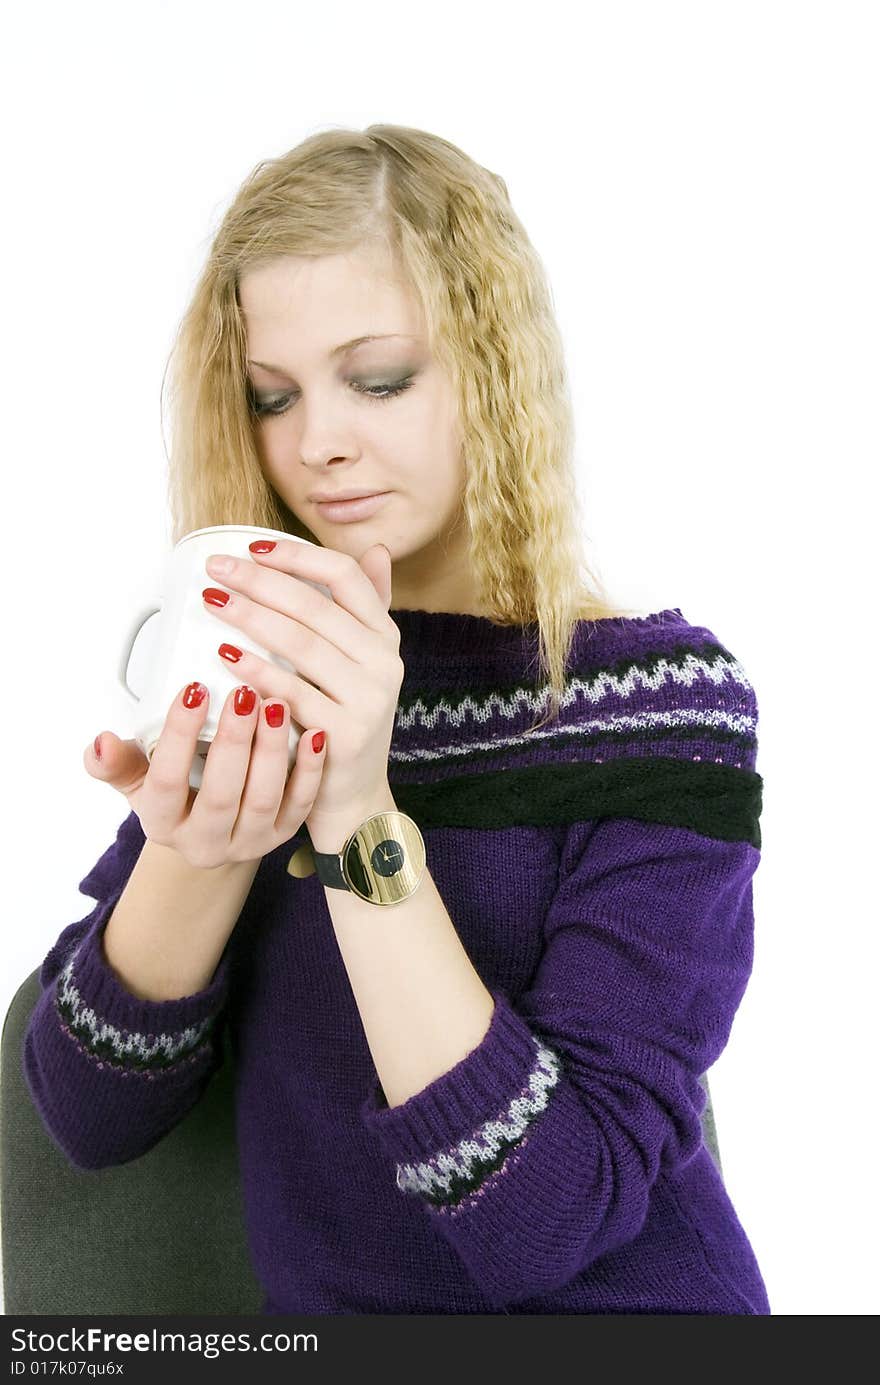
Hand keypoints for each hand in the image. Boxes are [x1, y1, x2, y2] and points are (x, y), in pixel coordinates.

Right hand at [84, 685, 329, 870]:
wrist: (211, 833)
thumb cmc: (174, 794)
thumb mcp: (137, 780)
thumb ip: (117, 762)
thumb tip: (100, 743)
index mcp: (163, 824)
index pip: (165, 782)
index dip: (178, 736)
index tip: (193, 688)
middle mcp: (205, 842)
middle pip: (221, 795)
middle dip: (234, 742)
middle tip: (245, 693)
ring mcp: (249, 842)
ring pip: (265, 800)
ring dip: (273, 751)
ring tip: (277, 704)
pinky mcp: (284, 835)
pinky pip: (301, 805)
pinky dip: (310, 771)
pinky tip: (314, 734)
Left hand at [200, 540, 401, 832]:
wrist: (352, 794)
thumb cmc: (343, 718)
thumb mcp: (363, 660)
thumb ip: (366, 606)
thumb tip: (375, 549)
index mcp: (384, 635)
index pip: (345, 576)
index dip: (297, 556)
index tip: (252, 548)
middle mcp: (384, 662)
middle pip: (315, 606)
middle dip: (259, 582)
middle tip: (215, 570)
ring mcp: (369, 699)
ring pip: (302, 644)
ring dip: (251, 617)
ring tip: (213, 602)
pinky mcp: (345, 733)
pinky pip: (292, 692)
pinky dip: (257, 670)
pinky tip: (226, 655)